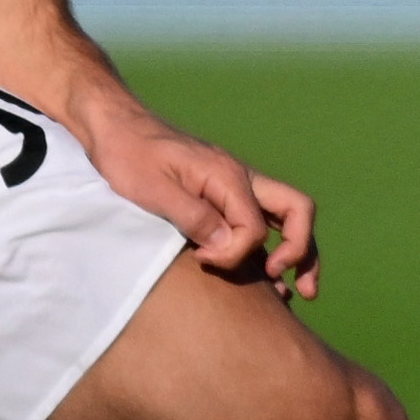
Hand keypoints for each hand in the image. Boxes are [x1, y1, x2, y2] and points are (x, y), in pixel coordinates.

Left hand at [73, 101, 320, 299]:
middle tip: (295, 288)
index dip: (233, 254)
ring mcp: (237, 186)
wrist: (117, 127)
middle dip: (302, 251)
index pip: (253, 228)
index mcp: (227, 176)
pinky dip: (276, 246)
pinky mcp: (224, 195)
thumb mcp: (153, 190)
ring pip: (289, 215)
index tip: (200, 259)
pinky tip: (270, 274)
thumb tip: (228, 245)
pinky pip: (264, 220)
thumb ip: (193, 217)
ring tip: (302, 292)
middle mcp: (242, 178)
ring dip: (300, 251)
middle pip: (297, 210)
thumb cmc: (129, 156)